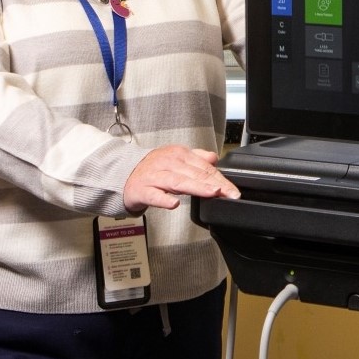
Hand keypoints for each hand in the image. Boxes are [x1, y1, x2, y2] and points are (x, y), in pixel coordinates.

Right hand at [123, 145, 240, 212]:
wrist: (124, 175)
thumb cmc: (153, 169)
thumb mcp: (176, 158)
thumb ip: (197, 158)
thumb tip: (214, 159)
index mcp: (179, 154)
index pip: (205, 167)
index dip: (221, 179)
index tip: (233, 190)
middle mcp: (168, 163)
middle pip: (195, 174)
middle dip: (215, 184)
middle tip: (230, 194)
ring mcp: (155, 177)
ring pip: (178, 182)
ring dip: (196, 187)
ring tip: (212, 192)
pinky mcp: (143, 190)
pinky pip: (154, 195)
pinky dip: (164, 199)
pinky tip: (174, 204)